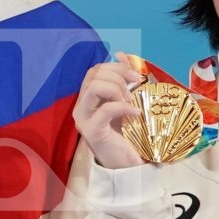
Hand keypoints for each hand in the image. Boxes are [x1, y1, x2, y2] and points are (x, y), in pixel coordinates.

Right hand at [74, 55, 143, 169]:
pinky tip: (135, 113)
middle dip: (118, 75)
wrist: (127, 164)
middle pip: (93, 75)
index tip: (136, 77)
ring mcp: (84, 119)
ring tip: (130, 102)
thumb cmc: (127, 134)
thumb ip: (124, 80)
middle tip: (135, 88)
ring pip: (93, 88)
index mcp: (89, 98)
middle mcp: (82, 106)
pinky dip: (123, 107)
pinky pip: (104, 110)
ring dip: (117, 89)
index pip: (95, 70)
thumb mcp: (127, 102)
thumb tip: (121, 54)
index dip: (116, 67)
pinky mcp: (92, 131)